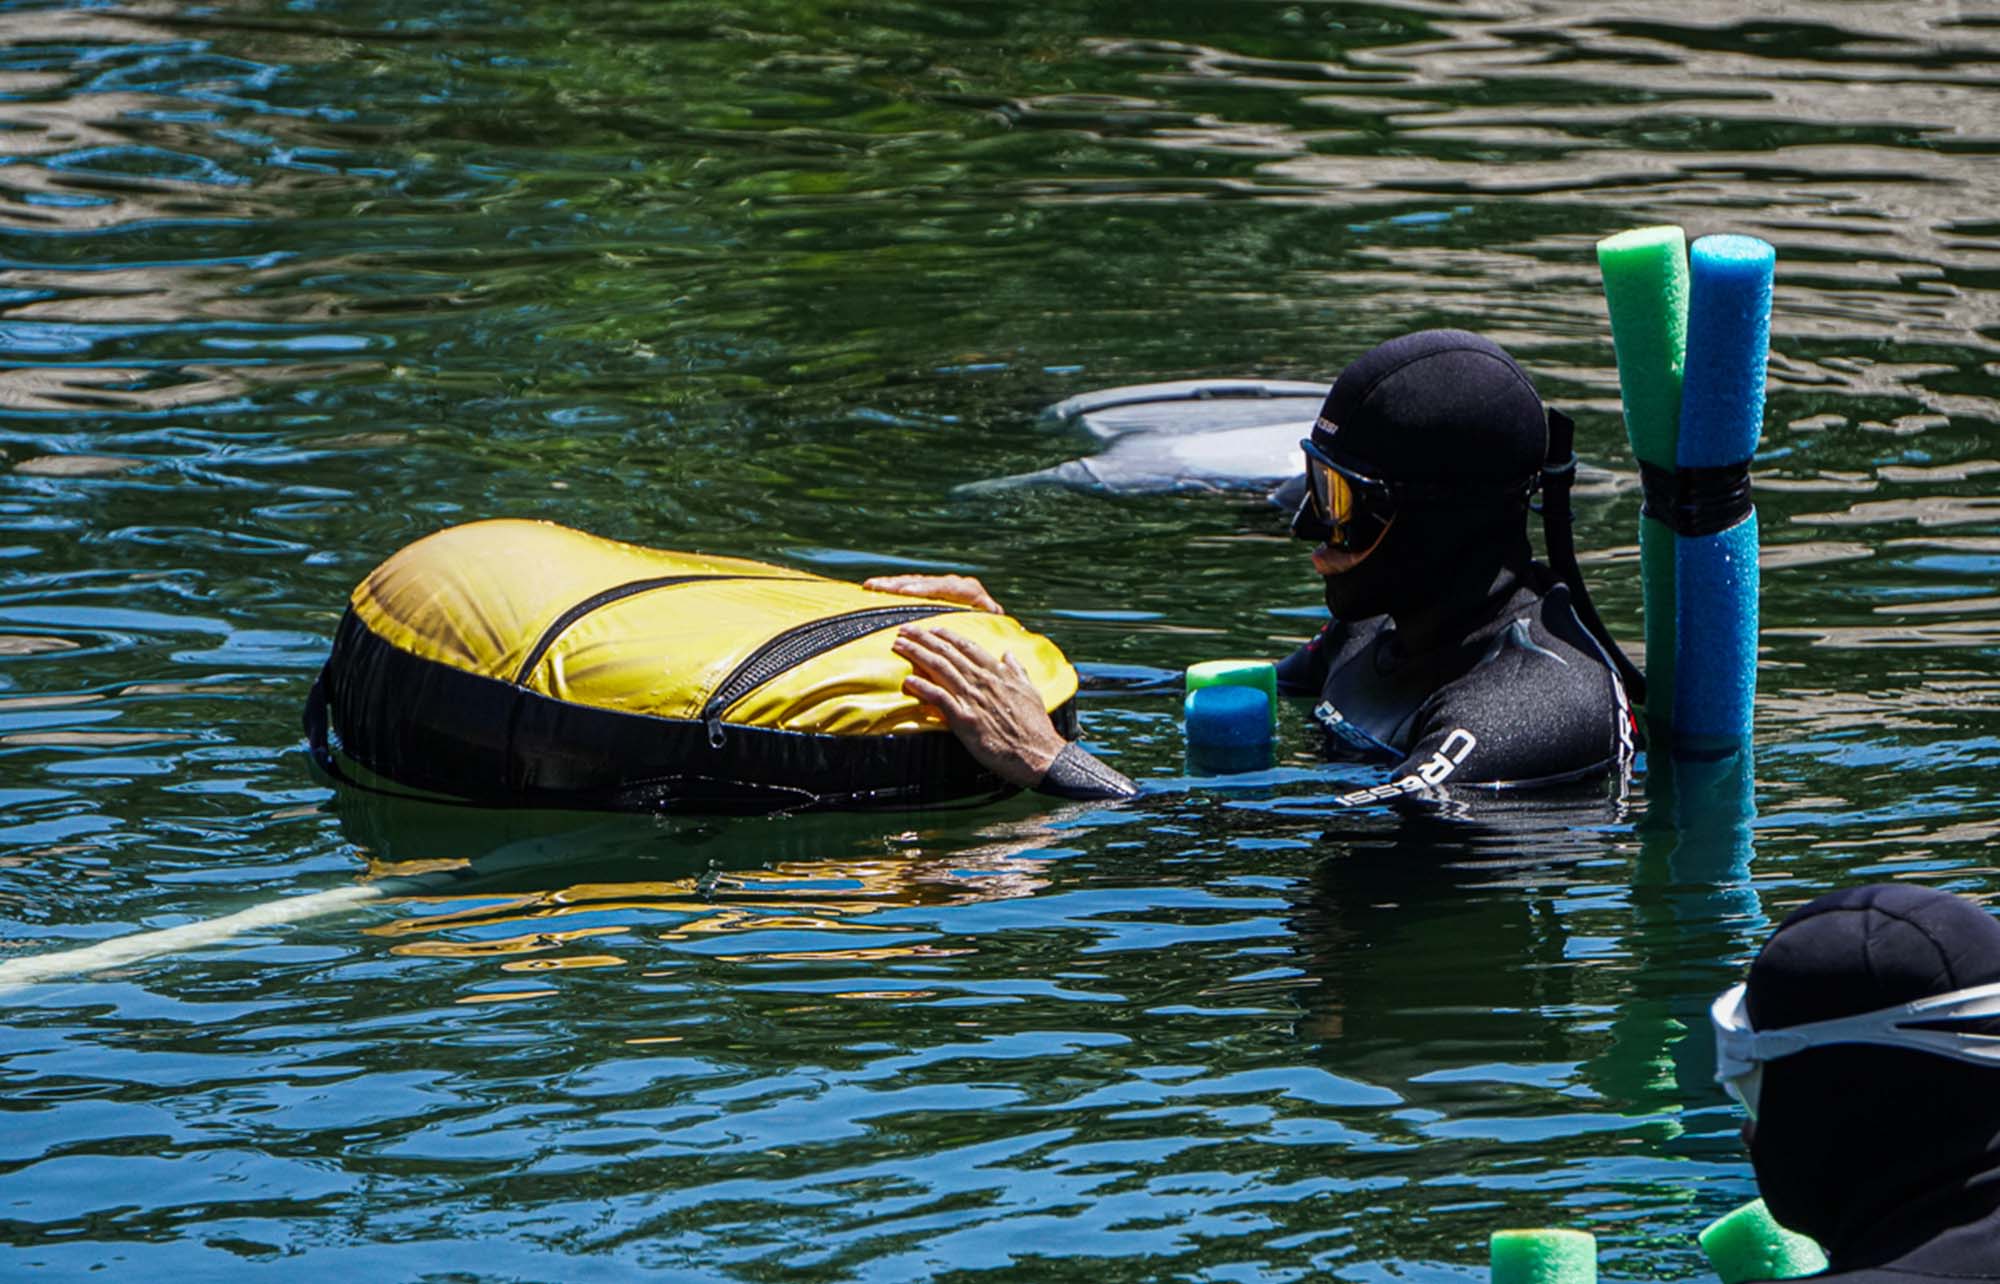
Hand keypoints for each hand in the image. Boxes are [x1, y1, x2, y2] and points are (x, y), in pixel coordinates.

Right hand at [864, 573, 1003, 613]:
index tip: (906, 592)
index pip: (946, 586)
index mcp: (970, 592)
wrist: (990, 626)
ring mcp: (939, 587)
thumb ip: (988, 619)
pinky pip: (908, 588)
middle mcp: (953, 585)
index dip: (926, 588)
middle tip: (877, 586)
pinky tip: (871, 589)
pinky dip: (891, 589)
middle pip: (924, 582)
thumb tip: (993, 612)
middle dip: (899, 584)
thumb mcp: (990, 626)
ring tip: (869, 586)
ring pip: (912, 583)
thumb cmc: (989, 633)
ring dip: (890, 585)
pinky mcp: (929, 592)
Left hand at [892, 624, 1066, 786]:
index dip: (947, 636)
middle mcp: (983, 682)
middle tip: (904, 630)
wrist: (1038, 754)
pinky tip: (908, 681)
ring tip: (899, 645)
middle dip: (923, 639)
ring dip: (917, 655)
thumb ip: (1018, 670)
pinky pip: (940, 699)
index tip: (931, 629)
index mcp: (998, 674)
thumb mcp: (1031, 691)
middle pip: (948, 653)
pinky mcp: (965, 720)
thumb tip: (1008, 654)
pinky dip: (923, 688)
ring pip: (940, 670)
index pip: (968, 647)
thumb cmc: (1034, 726)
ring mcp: (973, 700)